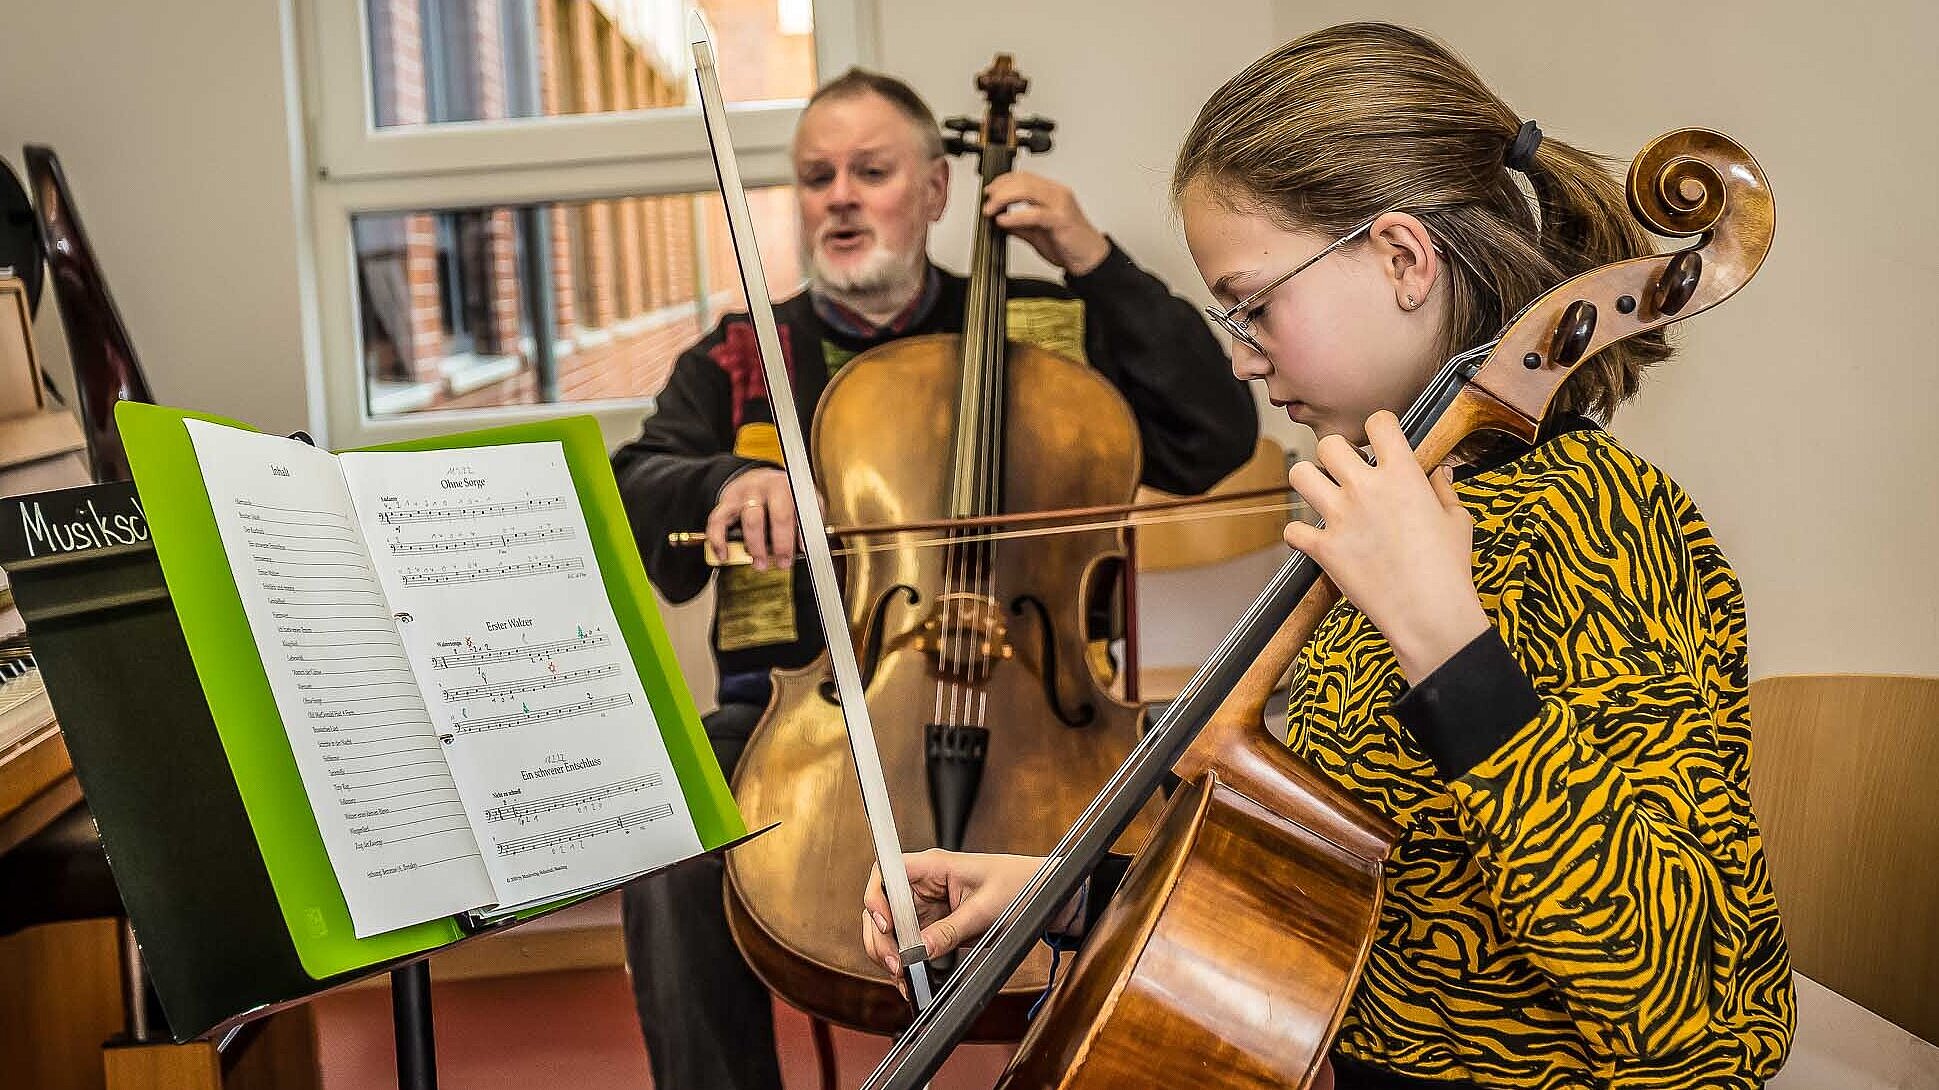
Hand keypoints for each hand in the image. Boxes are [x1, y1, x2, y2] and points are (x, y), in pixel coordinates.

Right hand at [706, 467, 795, 571]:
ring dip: (756, 546)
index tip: (802, 550)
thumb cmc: (781, 494)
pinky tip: (724, 555)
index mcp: (788, 487)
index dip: (800, 533)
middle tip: (783, 562)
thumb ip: (808, 519)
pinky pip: (718, 521)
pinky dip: (719, 541)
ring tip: (760, 563)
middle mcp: (767, 487)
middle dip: (781, 544)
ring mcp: (745, 494)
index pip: (799, 510)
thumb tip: (805, 545)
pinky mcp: (727, 502)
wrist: (755, 477)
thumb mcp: (801, 499)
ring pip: (751, 520)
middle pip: (777, 515)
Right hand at [861, 850, 1063, 997]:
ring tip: (903, 978)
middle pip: (882, 907)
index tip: (885, 925)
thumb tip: (921, 949)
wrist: (1045, 895)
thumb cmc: (1020, 886)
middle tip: (896, 965)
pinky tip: (910, 980)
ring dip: (890, 953)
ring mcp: (927, 905)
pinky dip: (906, 962)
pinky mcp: (934, 925)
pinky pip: (909, 943)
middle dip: (881, 938)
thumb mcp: (985, 909)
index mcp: (934, 866)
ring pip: (891, 929)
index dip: (876, 897)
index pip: (886, 872)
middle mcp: (924, 884)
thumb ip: (951, 930)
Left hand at [982, 171, 1110, 276]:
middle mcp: (1057, 194)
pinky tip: (1003, 221)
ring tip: (991, 210)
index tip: (989, 192)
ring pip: (1027, 191)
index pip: (1024, 177)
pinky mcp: (1060, 220)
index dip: (1003, 181)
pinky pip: (1034, 213)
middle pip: (1023, 180)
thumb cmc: (1070, 245)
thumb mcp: (1038, 233)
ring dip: (1004, 199)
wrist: (1091, 260)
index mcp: (1052, 193)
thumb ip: (1020, 225)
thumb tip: (1000, 220)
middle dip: (1000, 189)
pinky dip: (1015, 217)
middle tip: (987, 202)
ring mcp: (1060, 205)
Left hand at [1284, 411, 1490, 682]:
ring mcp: (1340, 517)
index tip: (1381, 442)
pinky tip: (1314, 538)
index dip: (1379, 428)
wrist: (1429, 613)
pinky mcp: (1324, 548)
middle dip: (1336, 453)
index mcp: (1402, 474)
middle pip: (1329, 444)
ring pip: (1300, 474)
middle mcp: (1365, 488)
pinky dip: (1299, 534)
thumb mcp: (1457, 520)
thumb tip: (1439, 471)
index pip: (1378, 422)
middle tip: (1346, 472)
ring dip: (1309, 481)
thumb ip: (1443, 489)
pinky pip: (1292, 529)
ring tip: (1323, 495)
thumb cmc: (1449, 567)